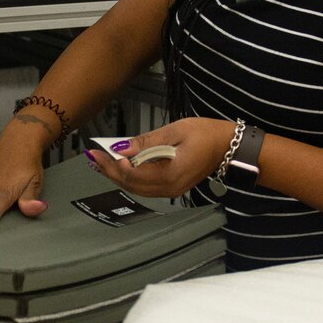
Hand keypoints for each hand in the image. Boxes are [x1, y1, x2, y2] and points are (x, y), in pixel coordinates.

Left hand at [86, 117, 235, 199]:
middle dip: (109, 171)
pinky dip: (130, 177)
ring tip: (101, 162)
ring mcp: (170, 191)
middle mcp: (169, 188)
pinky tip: (120, 167)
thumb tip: (121, 148)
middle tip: (93, 157)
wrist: (228, 147)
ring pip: (136, 188)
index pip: (133, 175)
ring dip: (117, 175)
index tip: (100, 152)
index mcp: (170, 174)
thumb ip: (146, 142)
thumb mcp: (175, 131)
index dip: (113, 165)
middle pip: (131, 184)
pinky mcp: (171, 188)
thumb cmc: (206, 135)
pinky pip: (144, 186)